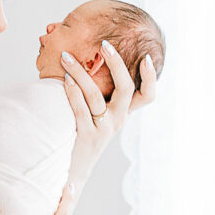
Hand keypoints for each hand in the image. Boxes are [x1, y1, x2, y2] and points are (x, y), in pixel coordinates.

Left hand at [60, 38, 159, 197]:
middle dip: (117, 64)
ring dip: (81, 73)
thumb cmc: (83, 133)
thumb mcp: (98, 114)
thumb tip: (93, 58)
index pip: (147, 96)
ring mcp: (102, 129)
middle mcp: (117, 121)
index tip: (146, 57)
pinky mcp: (86, 137)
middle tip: (105, 45)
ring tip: (67, 58)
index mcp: (124, 113)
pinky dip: (72, 92)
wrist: (73, 170)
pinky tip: (64, 79)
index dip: (150, 78)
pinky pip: (80, 110)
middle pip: (126, 88)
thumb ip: (99, 92)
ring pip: (95, 95)